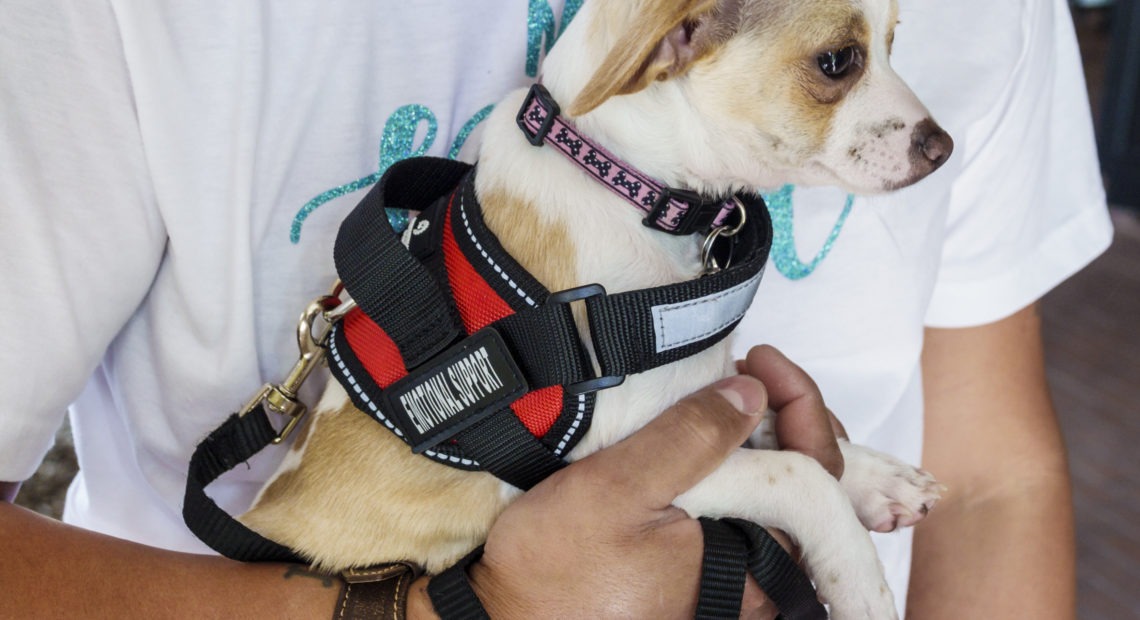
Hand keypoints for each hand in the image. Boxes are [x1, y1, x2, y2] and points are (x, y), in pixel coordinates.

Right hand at [406, 345, 842, 618]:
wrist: (501, 618)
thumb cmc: (555, 571)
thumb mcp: (618, 487)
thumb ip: (689, 438)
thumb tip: (750, 392)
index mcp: (753, 561)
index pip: (821, 472)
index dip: (800, 403)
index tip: (759, 360)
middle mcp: (750, 574)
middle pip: (810, 483)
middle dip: (788, 414)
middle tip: (749, 368)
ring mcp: (726, 572)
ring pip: (773, 492)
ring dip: (760, 434)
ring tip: (725, 390)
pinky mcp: (695, 565)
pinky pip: (737, 504)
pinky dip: (732, 460)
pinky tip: (704, 432)